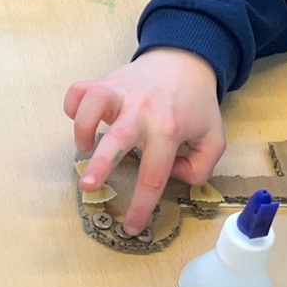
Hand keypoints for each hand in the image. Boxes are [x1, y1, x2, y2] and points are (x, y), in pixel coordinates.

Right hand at [64, 47, 225, 232]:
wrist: (184, 60)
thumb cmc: (196, 103)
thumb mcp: (213, 138)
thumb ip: (201, 167)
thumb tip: (172, 176)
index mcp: (169, 128)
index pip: (154, 175)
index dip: (141, 206)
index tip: (132, 226)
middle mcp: (141, 110)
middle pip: (117, 139)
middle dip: (101, 165)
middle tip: (88, 187)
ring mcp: (120, 92)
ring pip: (92, 105)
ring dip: (82, 129)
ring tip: (83, 147)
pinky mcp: (104, 80)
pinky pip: (79, 90)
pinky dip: (72, 106)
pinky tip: (80, 121)